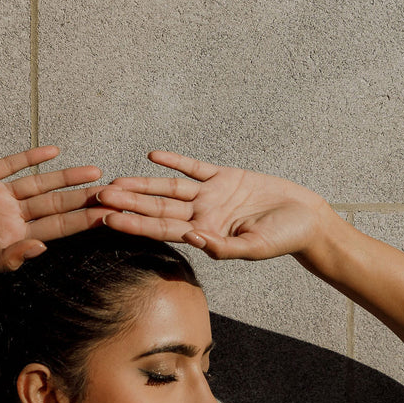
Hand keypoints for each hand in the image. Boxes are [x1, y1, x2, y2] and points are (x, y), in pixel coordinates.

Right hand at [0, 146, 107, 286]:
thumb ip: (6, 259)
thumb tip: (40, 250)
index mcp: (15, 240)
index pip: (57, 229)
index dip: (83, 221)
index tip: (110, 216)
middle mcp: (12, 217)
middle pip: (55, 205)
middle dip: (84, 198)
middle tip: (115, 190)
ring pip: (39, 184)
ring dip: (66, 177)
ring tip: (94, 172)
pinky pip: (9, 166)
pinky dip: (30, 157)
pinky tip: (52, 151)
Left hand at [94, 150, 336, 261]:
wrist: (306, 219)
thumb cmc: (284, 239)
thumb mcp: (255, 248)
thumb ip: (223, 247)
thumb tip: (193, 239)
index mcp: (204, 236)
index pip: (162, 231)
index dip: (134, 225)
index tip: (107, 220)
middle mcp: (202, 216)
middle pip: (157, 210)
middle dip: (127, 204)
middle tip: (96, 198)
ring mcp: (211, 196)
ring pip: (168, 189)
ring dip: (142, 184)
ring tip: (114, 181)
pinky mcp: (224, 177)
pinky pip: (194, 167)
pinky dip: (174, 160)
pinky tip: (152, 154)